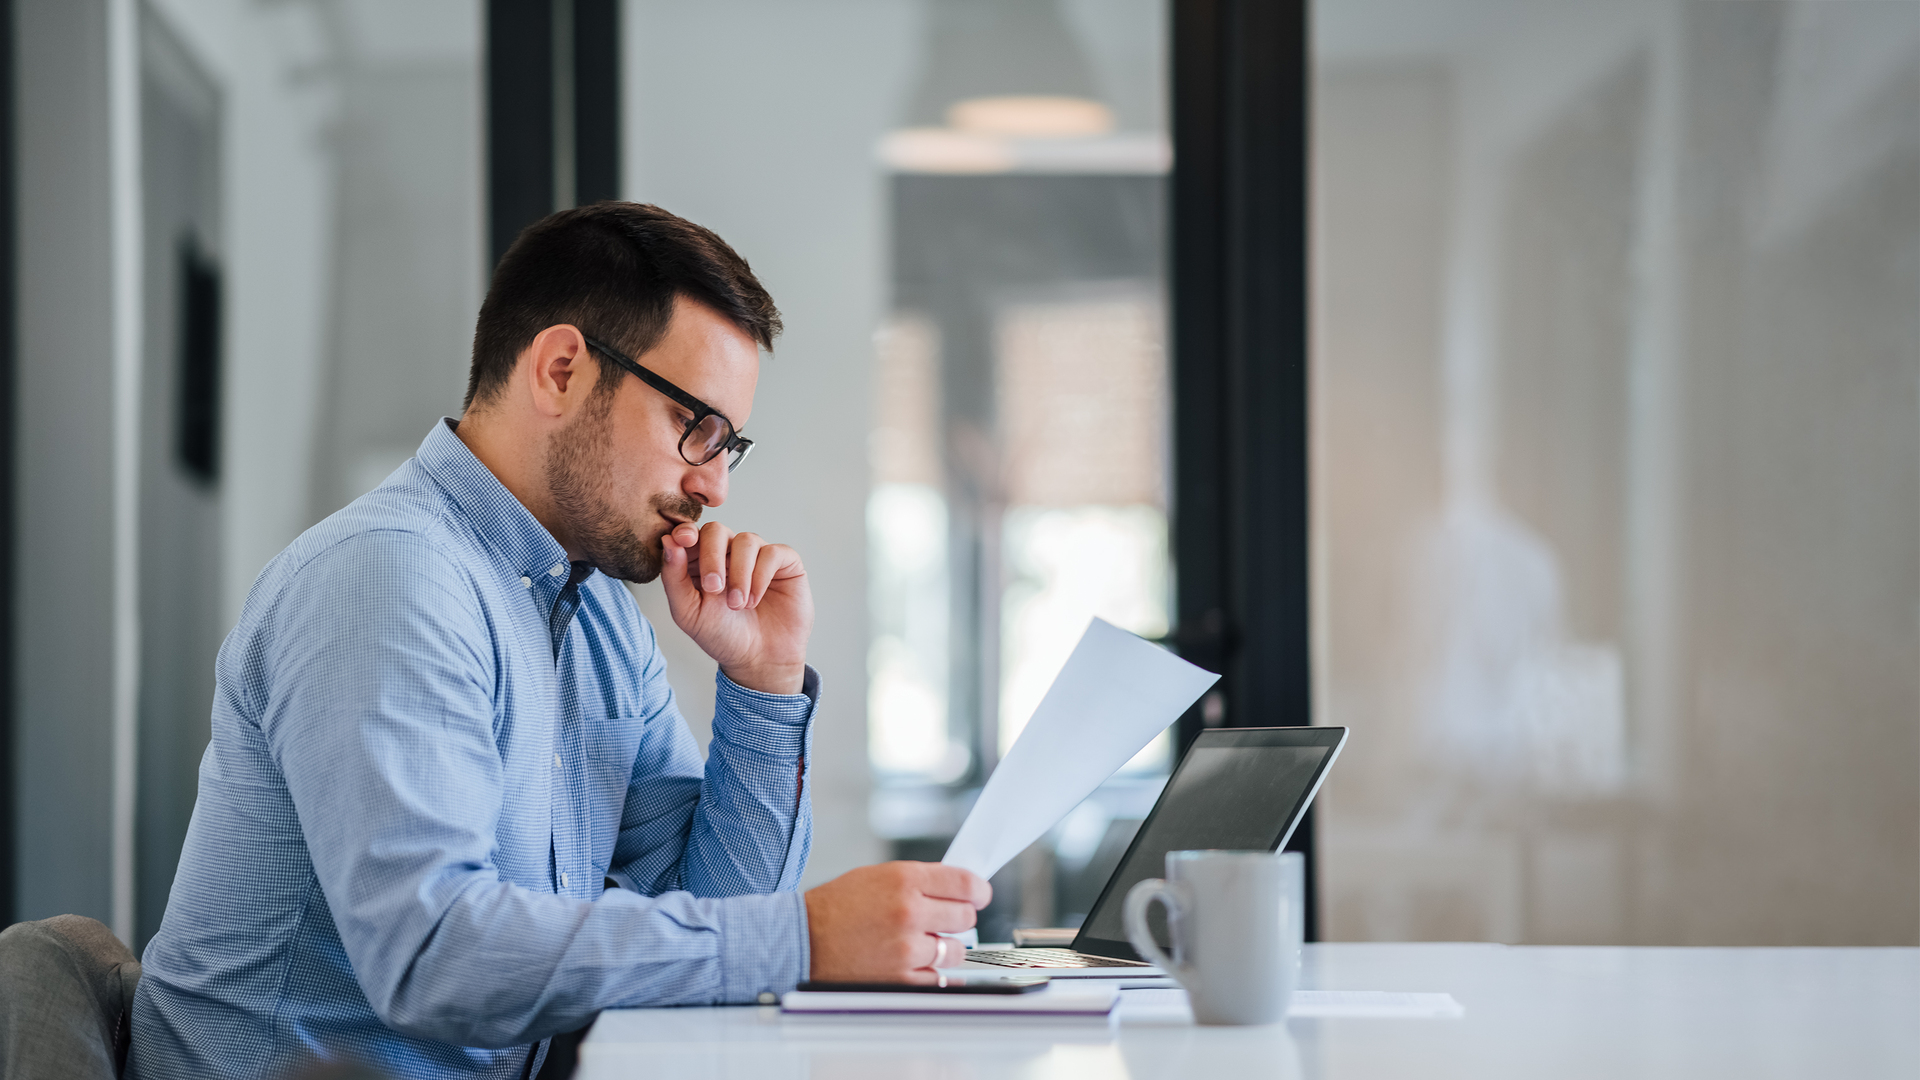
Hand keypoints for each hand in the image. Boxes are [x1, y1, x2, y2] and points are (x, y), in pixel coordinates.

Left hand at [661, 521, 812, 694]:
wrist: (759, 660)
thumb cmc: (722, 636)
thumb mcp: (688, 612)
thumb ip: (674, 577)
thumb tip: (668, 541)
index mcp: (700, 562)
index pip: (691, 534)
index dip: (686, 532)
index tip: (684, 540)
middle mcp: (729, 554)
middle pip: (717, 530)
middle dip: (711, 556)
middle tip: (713, 588)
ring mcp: (757, 556)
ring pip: (746, 540)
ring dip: (739, 574)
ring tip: (737, 604)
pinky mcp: (784, 562)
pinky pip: (772, 552)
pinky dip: (760, 576)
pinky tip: (754, 600)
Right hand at [804, 862, 991, 983]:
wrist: (802, 941)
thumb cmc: (836, 908)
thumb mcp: (877, 877)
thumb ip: (919, 882)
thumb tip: (960, 890)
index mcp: (904, 880)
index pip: (965, 884)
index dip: (979, 891)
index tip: (979, 896)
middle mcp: (909, 912)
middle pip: (965, 916)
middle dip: (957, 918)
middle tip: (941, 920)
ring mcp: (907, 948)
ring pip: (955, 950)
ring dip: (944, 948)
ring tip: (918, 943)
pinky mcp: (901, 978)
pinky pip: (940, 979)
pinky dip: (933, 973)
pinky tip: (915, 964)